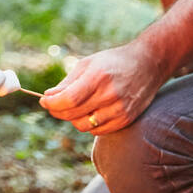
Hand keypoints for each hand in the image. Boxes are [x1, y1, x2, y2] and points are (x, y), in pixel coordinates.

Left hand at [39, 44, 166, 134]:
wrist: (148, 64)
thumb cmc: (113, 61)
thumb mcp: (88, 63)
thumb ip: (68, 82)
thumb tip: (48, 97)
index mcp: (99, 77)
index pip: (68, 100)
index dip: (52, 103)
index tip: (44, 100)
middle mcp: (110, 95)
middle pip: (73, 114)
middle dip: (57, 111)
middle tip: (52, 104)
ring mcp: (120, 110)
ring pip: (84, 126)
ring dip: (72, 119)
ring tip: (71, 107)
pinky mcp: (126, 120)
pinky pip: (97, 131)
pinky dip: (88, 124)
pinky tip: (88, 112)